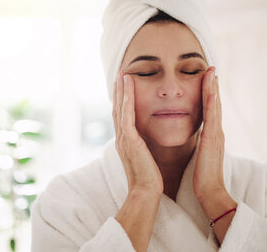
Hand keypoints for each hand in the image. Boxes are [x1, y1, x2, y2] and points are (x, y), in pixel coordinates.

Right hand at [113, 71, 162, 195]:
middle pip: (117, 109)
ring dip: (121, 90)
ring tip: (123, 74)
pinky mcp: (130, 140)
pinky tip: (129, 86)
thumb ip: (144, 147)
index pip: (122, 117)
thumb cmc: (149, 179)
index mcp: (125, 142)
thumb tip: (148, 141)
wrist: (146, 192)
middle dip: (118, 91)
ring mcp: (123, 139)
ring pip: (120, 108)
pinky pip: (126, 115)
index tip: (124, 86)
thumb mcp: (145, 158)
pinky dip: (126, 99)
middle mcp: (121, 138)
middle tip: (120, 74)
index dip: (122, 100)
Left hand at [193, 66, 226, 201]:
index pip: (210, 109)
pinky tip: (211, 93)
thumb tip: (197, 137)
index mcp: (212, 135)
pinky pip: (212, 120)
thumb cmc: (203, 176)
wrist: (210, 192)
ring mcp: (216, 136)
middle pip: (215, 104)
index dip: (209, 93)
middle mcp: (216, 132)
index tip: (207, 77)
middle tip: (211, 68)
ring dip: (214, 89)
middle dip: (213, 85)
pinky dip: (213, 105)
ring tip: (212, 72)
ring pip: (215, 108)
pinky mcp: (212, 142)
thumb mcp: (201, 154)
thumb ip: (201, 143)